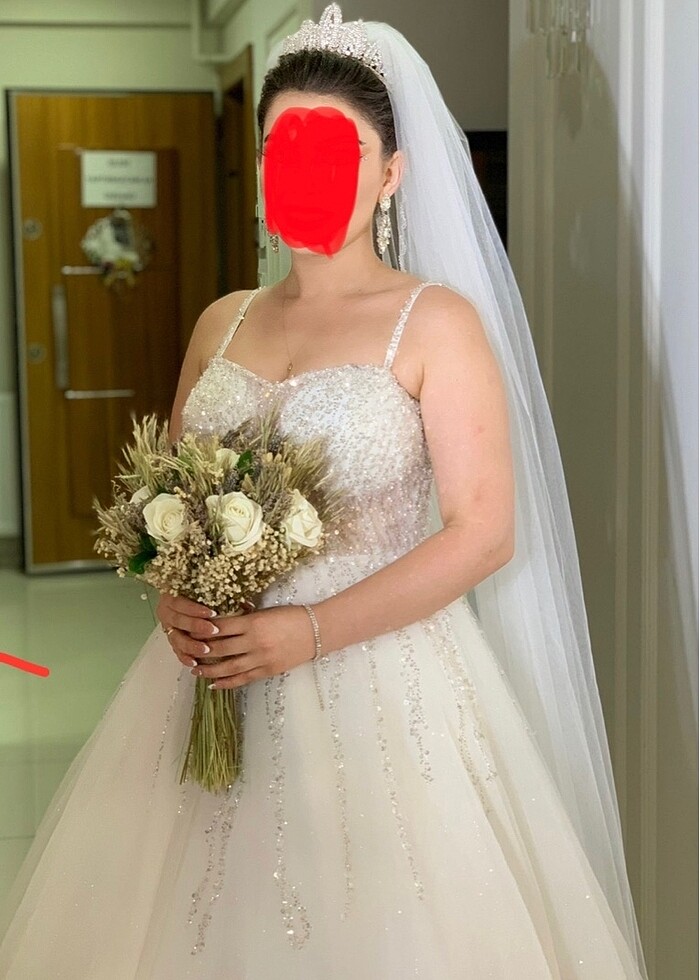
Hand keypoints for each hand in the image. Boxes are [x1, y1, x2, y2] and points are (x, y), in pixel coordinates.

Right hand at [156, 592, 219, 668]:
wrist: (182, 598)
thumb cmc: (197, 592)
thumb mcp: (203, 588)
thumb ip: (216, 592)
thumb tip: (243, 601)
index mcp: (170, 597)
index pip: (180, 602)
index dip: (194, 609)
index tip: (212, 612)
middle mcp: (166, 613)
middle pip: (178, 621)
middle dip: (196, 626)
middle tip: (213, 630)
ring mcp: (168, 628)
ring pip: (176, 638)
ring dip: (191, 645)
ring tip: (206, 650)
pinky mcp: (172, 640)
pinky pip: (176, 651)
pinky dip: (185, 657)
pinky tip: (195, 662)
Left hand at [190, 605, 316, 689]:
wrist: (317, 631)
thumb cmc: (292, 616)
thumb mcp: (266, 611)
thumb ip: (246, 617)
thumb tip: (222, 620)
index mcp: (253, 622)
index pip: (221, 627)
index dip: (203, 630)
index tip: (190, 630)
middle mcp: (254, 641)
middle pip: (220, 648)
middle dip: (201, 650)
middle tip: (187, 651)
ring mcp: (261, 658)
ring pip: (228, 667)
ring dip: (209, 670)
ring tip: (195, 670)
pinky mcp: (267, 670)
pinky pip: (243, 678)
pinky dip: (227, 682)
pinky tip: (214, 684)